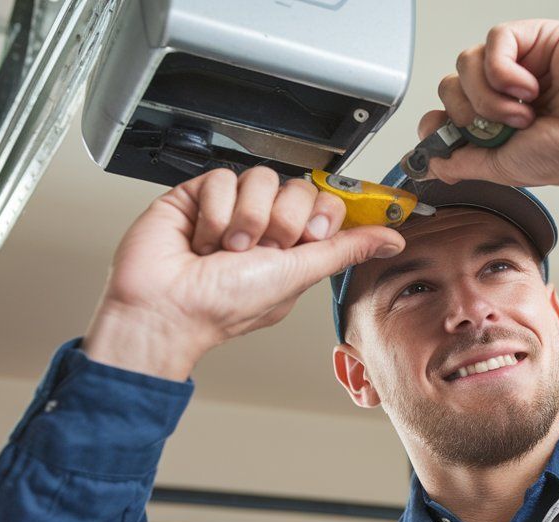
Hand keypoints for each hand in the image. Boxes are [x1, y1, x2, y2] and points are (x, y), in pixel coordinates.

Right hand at [83, 167, 405, 379]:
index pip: (325, 202)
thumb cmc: (223, 305)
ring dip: (245, 220)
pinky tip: (201, 238)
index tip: (307, 237)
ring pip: (259, 178)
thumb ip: (345, 250)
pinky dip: (213, 213)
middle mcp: (264, 225)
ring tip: (225, 249)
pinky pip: (221, 178)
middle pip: (296, 187)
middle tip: (259, 250)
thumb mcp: (298, 275)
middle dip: (280, 222)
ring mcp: (231, 208)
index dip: (320, 215)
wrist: (166, 308)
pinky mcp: (197, 195)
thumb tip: (392, 240)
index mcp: (293, 247)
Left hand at [420, 19, 558, 192]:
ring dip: (489, 96)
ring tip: (522, 114)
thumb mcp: (502, 167)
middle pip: (453, 81)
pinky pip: (496, 39)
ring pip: (468, 60)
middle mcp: (506, 85)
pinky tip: (529, 90)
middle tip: (503, 130)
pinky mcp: (539, 36)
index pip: (450, 103)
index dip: (444, 118)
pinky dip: (504, 71)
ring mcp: (522, 59)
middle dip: (470, 112)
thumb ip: (462, 162)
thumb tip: (431, 162)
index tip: (450, 135)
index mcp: (498, 114)